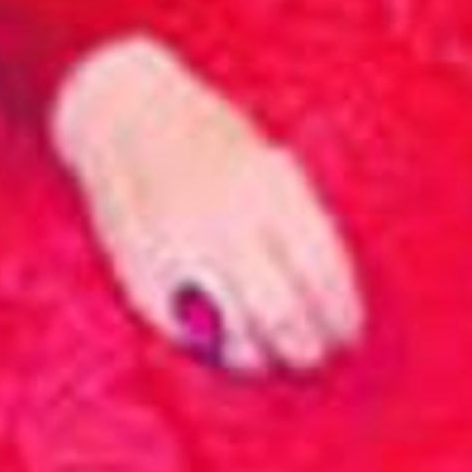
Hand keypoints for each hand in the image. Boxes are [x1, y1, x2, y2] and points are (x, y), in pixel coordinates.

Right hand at [48, 34, 365, 374]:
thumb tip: (329, 299)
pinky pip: (189, 335)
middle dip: (306, 347)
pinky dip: (214, 348)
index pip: (321, 272)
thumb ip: (296, 223)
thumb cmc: (210, 139)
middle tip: (314, 353)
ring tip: (272, 356)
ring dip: (261, 357)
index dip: (341, 315)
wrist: (123, 114)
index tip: (348, 332)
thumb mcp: (267, 163)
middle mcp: (223, 221)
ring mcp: (179, 251)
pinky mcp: (141, 275)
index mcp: (266, 187)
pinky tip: (229, 343)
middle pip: (282, 314)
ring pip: (234, 337)